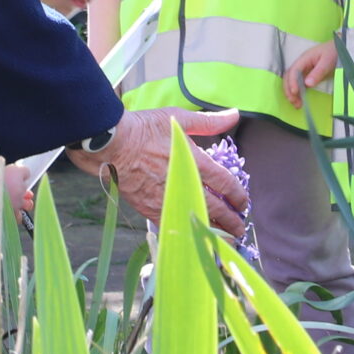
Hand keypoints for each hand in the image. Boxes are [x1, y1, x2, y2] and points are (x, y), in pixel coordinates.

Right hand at [0, 165, 35, 221]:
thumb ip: (6, 172)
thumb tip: (9, 176)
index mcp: (17, 173)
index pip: (26, 172)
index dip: (20, 176)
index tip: (15, 178)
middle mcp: (21, 187)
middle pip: (28, 188)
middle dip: (23, 191)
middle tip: (15, 191)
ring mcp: (18, 202)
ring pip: (28, 204)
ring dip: (23, 203)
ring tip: (15, 203)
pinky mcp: (13, 214)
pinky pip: (19, 216)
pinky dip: (15, 214)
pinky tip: (9, 212)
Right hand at [73, 108, 245, 236]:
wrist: (110, 145)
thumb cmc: (143, 129)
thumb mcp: (178, 119)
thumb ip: (208, 122)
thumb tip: (234, 115)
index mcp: (194, 162)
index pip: (225, 184)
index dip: (238, 195)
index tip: (243, 202)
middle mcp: (184, 184)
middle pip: (216, 208)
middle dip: (231, 220)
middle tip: (240, 228)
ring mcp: (167, 199)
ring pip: (197, 220)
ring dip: (213, 230)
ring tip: (224, 237)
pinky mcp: (150, 209)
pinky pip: (174, 225)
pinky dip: (187, 232)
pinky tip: (194, 236)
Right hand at [282, 42, 337, 107]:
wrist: (341, 49)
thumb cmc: (334, 52)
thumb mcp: (327, 62)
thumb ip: (318, 72)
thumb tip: (307, 84)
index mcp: (304, 59)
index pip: (294, 70)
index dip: (292, 82)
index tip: (295, 92)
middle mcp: (301, 64)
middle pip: (289, 77)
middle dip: (288, 89)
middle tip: (293, 101)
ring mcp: (304, 70)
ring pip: (292, 82)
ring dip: (292, 93)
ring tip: (296, 105)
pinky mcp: (308, 75)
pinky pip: (299, 85)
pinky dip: (298, 93)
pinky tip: (300, 101)